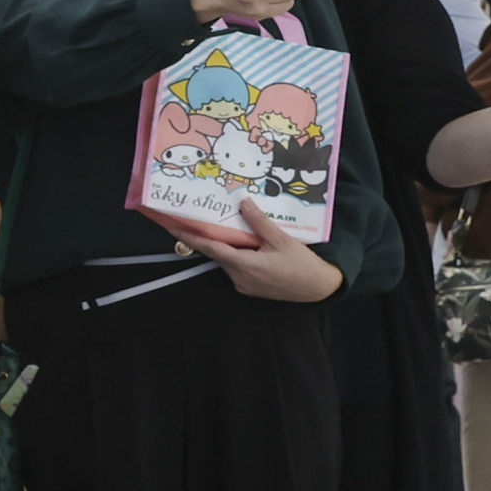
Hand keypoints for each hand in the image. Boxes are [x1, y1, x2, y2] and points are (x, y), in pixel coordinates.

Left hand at [152, 199, 341, 301]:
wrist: (317, 288)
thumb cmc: (301, 264)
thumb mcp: (281, 239)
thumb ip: (259, 222)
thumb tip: (242, 202)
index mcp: (244, 265)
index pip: (210, 248)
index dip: (189, 237)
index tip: (172, 227)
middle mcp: (238, 277)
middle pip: (217, 254)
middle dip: (205, 238)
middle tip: (192, 220)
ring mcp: (242, 285)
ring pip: (226, 260)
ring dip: (224, 246)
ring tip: (220, 227)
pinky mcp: (249, 288)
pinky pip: (236, 268)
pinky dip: (235, 255)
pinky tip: (243, 244)